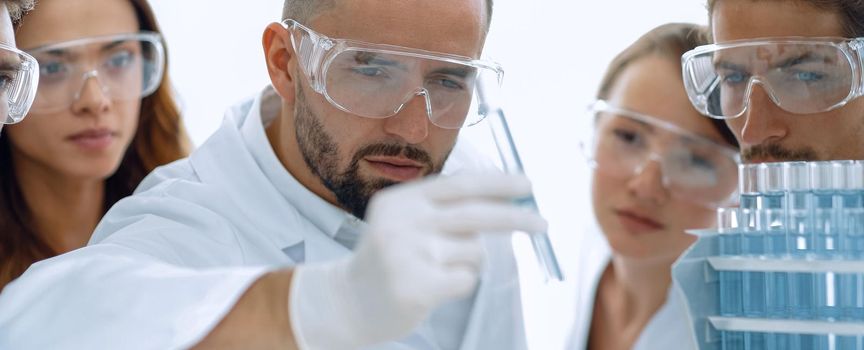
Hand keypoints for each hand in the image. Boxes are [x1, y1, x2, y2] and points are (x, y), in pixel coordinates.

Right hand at [289, 174, 546, 348]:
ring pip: (474, 251)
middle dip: (516, 217)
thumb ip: (447, 208)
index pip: (460, 184)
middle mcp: (402, 222)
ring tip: (439, 269)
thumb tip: (508, 199)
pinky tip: (434, 287)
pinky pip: (466, 279)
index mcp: (402, 199)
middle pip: (476, 214)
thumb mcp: (406, 221)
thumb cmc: (391, 259)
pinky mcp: (415, 286)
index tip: (528, 185)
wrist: (348, 303)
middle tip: (543, 223)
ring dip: (470, 262)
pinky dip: (460, 283)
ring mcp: (407, 255)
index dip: (498, 183)